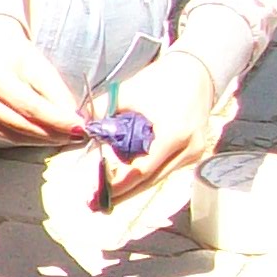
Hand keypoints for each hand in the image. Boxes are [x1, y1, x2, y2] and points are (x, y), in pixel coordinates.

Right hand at [0, 18, 89, 145]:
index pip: (31, 106)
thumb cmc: (17, 55)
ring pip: (13, 134)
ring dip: (42, 139)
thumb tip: (73, 121)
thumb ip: (56, 93)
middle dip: (52, 132)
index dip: (57, 120)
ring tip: (62, 137)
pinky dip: (27, 138)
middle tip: (75, 136)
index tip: (80, 128)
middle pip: (21, 123)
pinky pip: (4, 135)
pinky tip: (42, 135)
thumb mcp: (40, 65)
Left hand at [99, 50, 225, 202]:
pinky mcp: (194, 154)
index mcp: (174, 133)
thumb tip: (79, 128)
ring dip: (133, 188)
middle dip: (122, 193)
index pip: (142, 169)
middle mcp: (189, 148)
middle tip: (95, 204)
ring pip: (158, 178)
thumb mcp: (128, 92)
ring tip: (105, 198)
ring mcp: (194, 153)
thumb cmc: (162, 79)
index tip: (97, 191)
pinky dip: (145, 176)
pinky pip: (166, 170)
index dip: (119, 183)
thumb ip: (102, 110)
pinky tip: (125, 183)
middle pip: (150, 180)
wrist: (197, 72)